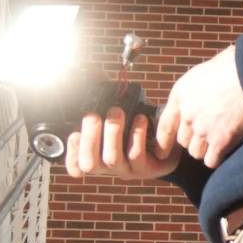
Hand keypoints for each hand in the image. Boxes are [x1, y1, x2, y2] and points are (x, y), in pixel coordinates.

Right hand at [65, 105, 180, 183]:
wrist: (170, 142)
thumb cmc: (138, 126)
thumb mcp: (119, 111)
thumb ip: (103, 95)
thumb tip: (95, 73)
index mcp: (98, 155)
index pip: (76, 166)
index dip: (72, 152)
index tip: (74, 133)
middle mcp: (109, 166)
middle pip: (89, 163)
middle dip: (90, 137)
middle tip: (94, 116)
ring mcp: (127, 169)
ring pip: (112, 159)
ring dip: (112, 133)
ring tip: (117, 111)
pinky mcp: (146, 169)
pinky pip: (136, 155)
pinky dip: (135, 135)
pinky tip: (140, 119)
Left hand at [157, 46, 242, 169]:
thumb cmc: (232, 66)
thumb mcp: (202, 72)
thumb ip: (194, 89)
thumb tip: (199, 90)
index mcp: (180, 95)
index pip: (164, 126)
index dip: (163, 142)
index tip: (163, 153)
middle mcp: (187, 115)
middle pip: (183, 141)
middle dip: (193, 140)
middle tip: (207, 134)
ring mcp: (203, 129)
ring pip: (196, 152)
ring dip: (205, 150)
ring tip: (217, 142)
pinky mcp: (221, 141)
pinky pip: (211, 160)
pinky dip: (217, 158)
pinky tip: (224, 151)